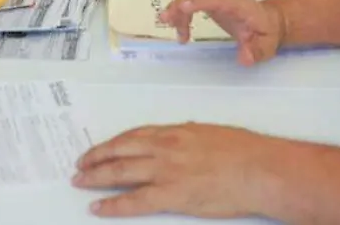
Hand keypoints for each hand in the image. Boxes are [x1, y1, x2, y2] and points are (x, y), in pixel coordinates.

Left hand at [73, 123, 271, 217]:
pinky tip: (98, 207)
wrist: (260, 170)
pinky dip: (112, 205)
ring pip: (120, 172)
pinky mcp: (171, 195)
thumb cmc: (245, 152)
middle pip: (120, 150)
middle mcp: (165, 148)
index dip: (113, 143)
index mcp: (175, 131)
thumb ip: (189, 138)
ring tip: (80, 181)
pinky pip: (134, 201)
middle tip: (80, 163)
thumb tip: (178, 141)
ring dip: (96, 177)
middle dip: (96, 157)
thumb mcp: (211, 133)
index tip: (102, 148)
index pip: (133, 135)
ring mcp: (166, 171)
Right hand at [160, 0, 284, 65]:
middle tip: (165, 19)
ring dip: (177, 11)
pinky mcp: (210, 0)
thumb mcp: (266, 46)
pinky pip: (191, 3)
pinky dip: (181, 15)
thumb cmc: (266, 33)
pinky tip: (182, 34)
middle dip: (180, 5)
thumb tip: (244, 58)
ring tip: (170, 29)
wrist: (268, 21)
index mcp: (239, 3)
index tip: (183, 7)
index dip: (200, 1)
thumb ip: (256, 51)